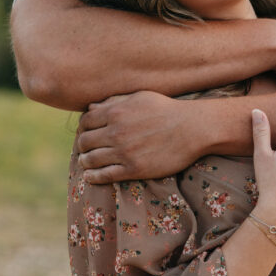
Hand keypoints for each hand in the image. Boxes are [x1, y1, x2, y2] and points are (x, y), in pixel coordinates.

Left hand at [76, 90, 200, 182]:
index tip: (86, 132)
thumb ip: (114, 102)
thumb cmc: (167, 109)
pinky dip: (93, 177)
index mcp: (116, 112)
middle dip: (83, 145)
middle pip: (84, 141)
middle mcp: (116, 132)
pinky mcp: (134, 169)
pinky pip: (105, 175)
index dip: (83, 127)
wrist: (193, 128)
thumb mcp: (140, 98)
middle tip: (86, 149)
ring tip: (87, 162)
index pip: (85, 121)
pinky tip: (91, 176)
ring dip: (85, 162)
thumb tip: (90, 107)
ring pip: (90, 160)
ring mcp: (124, 152)